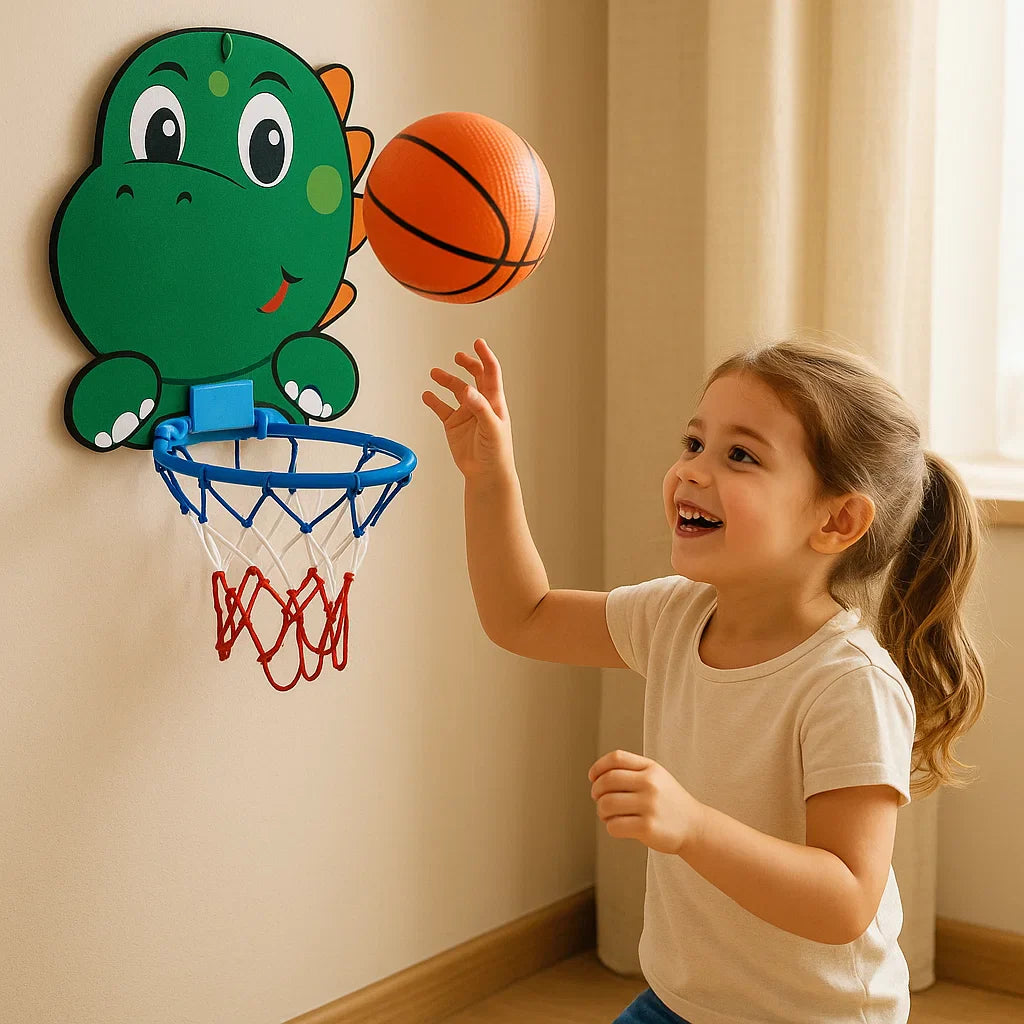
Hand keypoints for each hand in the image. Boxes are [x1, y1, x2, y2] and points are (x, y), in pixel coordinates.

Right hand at [422, 338, 514, 479]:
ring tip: (434, 373)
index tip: (478, 343)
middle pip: (474, 376)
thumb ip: (480, 408)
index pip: (491, 373)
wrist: (486, 474)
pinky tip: (427, 395)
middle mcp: (480, 404)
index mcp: (494, 401)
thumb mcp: (491, 428)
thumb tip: (467, 389)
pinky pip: (441, 408)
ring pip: (455, 390)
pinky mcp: (453, 424)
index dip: (485, 357)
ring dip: (446, 380)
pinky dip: (433, 400)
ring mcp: (466, 413)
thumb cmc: (496, 452)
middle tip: (458, 356)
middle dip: (467, 364)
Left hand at [589, 749, 704, 856]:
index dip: (598, 767)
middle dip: (596, 791)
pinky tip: (619, 826)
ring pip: (606, 804)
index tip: (592, 777)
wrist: (695, 826)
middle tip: (598, 799)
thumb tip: (597, 776)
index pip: (616, 758)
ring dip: (601, 811)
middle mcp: (650, 784)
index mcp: (651, 769)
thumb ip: (631, 771)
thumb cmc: (669, 802)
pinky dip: (610, 827)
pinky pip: (614, 826)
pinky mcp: (647, 827)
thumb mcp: (656, 777)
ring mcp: (649, 806)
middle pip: (607, 781)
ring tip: (609, 815)